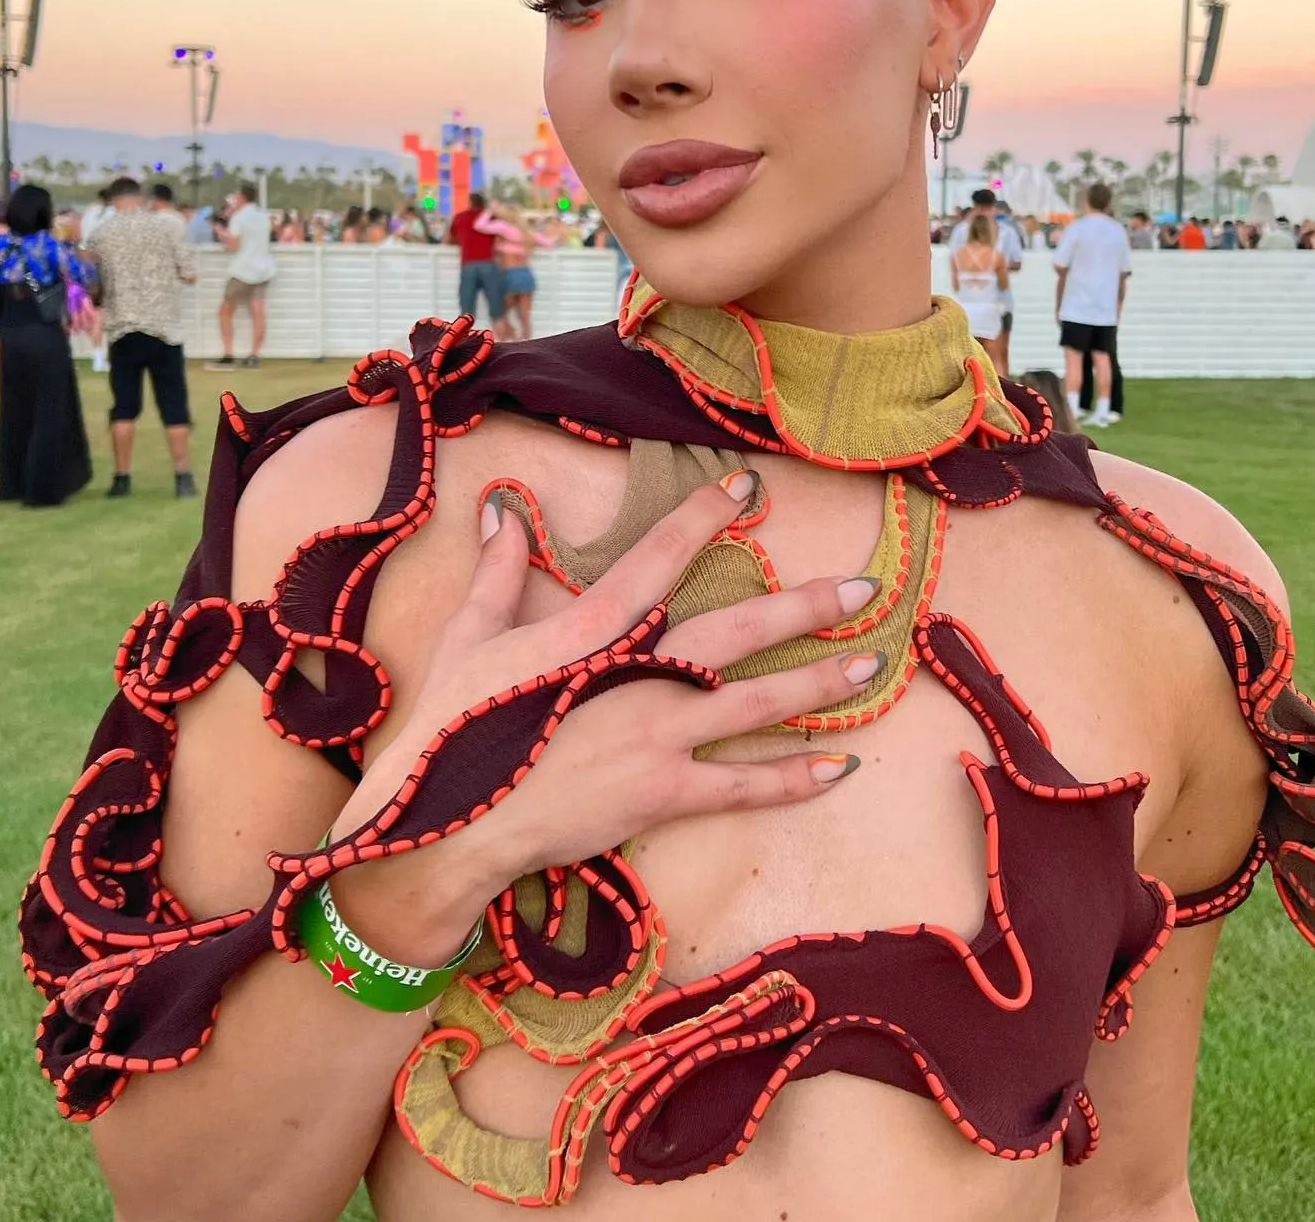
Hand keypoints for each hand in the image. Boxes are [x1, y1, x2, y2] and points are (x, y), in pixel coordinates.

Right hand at [328, 474, 879, 960]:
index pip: (660, 558)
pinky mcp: (659, 795)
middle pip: (737, 632)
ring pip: (754, 705)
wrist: (444, 825)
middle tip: (864, 589)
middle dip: (804, 606)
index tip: (746, 488)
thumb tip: (500, 506)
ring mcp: (654, 736)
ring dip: (818, 684)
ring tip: (871, 665)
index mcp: (593, 628)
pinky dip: (792, 778)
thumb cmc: (452, 727)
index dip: (704, 518)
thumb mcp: (469, 638)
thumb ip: (497, 570)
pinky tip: (841, 767)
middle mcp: (637, 675)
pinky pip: (739, 786)